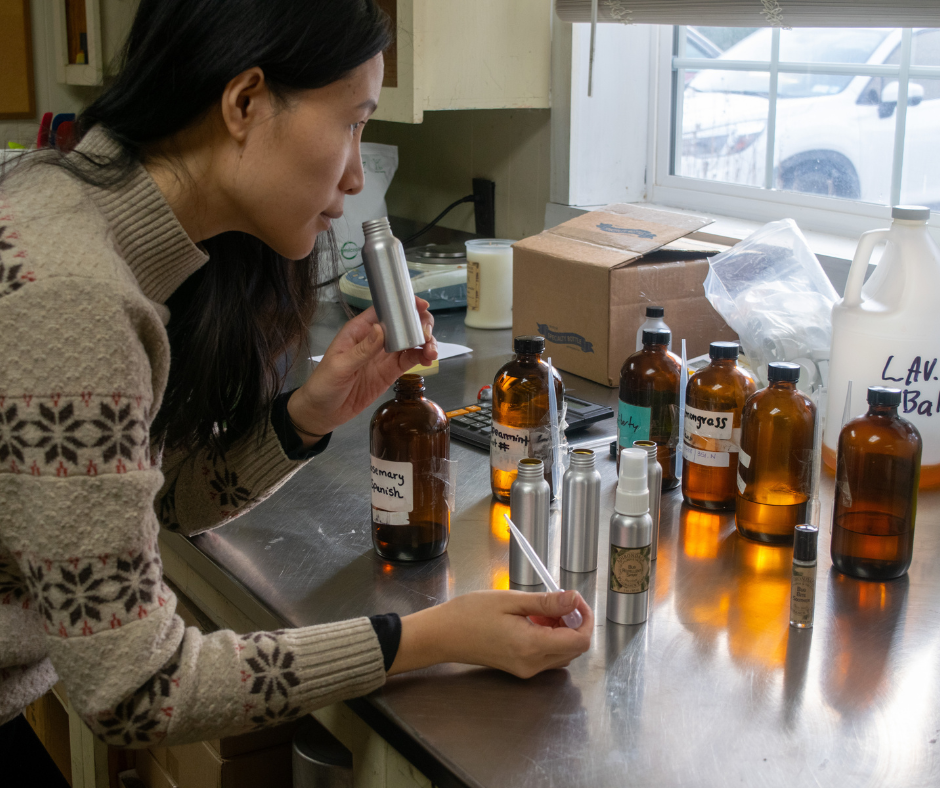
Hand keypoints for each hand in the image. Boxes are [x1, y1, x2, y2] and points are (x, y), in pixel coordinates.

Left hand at [287, 298, 437, 442]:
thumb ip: (361, 349)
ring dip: (425, 343)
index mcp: (359, 331)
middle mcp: (375, 339)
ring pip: (410, 342)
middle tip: (427, 336)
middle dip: (419, 325)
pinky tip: (428, 359)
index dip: (403, 305)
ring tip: (431, 352)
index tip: (421, 306)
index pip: (384, 310)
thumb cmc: (323, 385)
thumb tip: (381, 329)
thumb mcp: (339, 366)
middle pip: (403, 324)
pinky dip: (422, 357)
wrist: (323, 413)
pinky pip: (409, 360)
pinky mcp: (390, 372)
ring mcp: (384, 356)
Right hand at [389, 590, 593, 678]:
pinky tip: (532, 621)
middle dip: (574, 623)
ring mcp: (526, 670)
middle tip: (556, 601)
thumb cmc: (471, 613)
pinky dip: (549, 638)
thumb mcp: (510, 600)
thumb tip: (575, 599)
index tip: (575, 598)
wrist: (443, 635)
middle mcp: (533, 664)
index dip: (585, 618)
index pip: (580, 641)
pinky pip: (547, 656)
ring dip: (562, 631)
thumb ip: (546, 603)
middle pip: (574, 649)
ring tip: (541, 610)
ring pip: (563, 653)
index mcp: (532, 646)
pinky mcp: (519, 669)